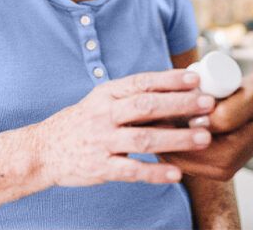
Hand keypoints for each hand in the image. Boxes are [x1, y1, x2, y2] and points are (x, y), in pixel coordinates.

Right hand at [34, 69, 215, 186]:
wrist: (44, 150)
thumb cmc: (83, 123)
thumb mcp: (103, 101)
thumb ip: (133, 96)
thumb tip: (176, 89)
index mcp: (108, 94)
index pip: (142, 82)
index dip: (170, 80)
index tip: (196, 78)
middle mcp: (105, 114)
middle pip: (146, 106)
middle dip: (180, 104)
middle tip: (208, 105)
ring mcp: (102, 141)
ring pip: (143, 138)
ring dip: (176, 138)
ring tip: (203, 139)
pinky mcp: (100, 167)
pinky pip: (131, 170)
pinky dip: (155, 173)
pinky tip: (177, 174)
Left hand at [161, 73, 252, 180]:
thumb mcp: (251, 96)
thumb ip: (227, 112)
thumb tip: (197, 123)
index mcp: (225, 159)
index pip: (179, 145)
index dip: (163, 121)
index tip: (155, 98)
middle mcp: (218, 171)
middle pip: (170, 152)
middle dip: (158, 127)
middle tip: (150, 99)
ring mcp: (212, 169)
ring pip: (171, 152)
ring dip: (162, 129)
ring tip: (157, 103)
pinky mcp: (208, 161)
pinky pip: (179, 150)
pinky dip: (170, 131)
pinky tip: (168, 110)